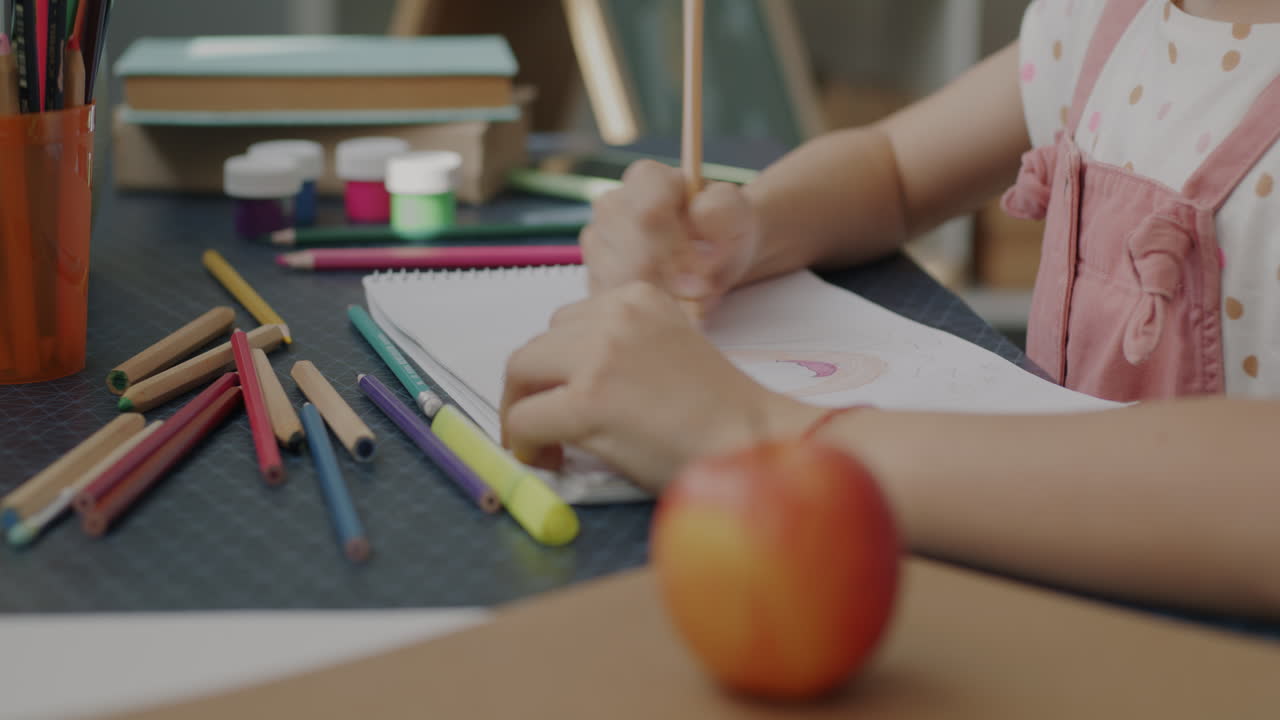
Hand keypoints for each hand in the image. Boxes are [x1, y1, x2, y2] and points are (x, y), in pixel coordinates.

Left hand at [500, 282, 822, 489]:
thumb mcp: (669, 352)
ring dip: (522, 412)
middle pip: (537, 344)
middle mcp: (617, 314)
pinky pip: (525, 419)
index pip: (567, 322)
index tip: (564, 399)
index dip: (557, 367)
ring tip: (546, 445)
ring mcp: (600, 355)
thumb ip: (621, 350)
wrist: (756, 445)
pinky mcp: (589, 400)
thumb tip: (561, 380)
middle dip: (532, 387)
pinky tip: (549, 459)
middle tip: (543, 428)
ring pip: (520, 374)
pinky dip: (524, 443)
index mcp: (640, 297)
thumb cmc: (721, 417)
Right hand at [581, 160, 761, 314]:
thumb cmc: (724, 231)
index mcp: (646, 178)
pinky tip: (666, 303)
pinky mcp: (594, 277)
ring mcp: (597, 242)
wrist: (714, 257)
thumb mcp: (737, 214)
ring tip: (688, 295)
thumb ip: (723, 207)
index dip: (678, 248)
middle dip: (671, 280)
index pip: (649, 214)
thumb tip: (698, 213)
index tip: (706, 266)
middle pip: (630, 254)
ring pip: (619, 283)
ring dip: (659, 297)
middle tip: (701, 289)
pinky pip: (613, 303)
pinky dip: (643, 309)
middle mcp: (612, 205)